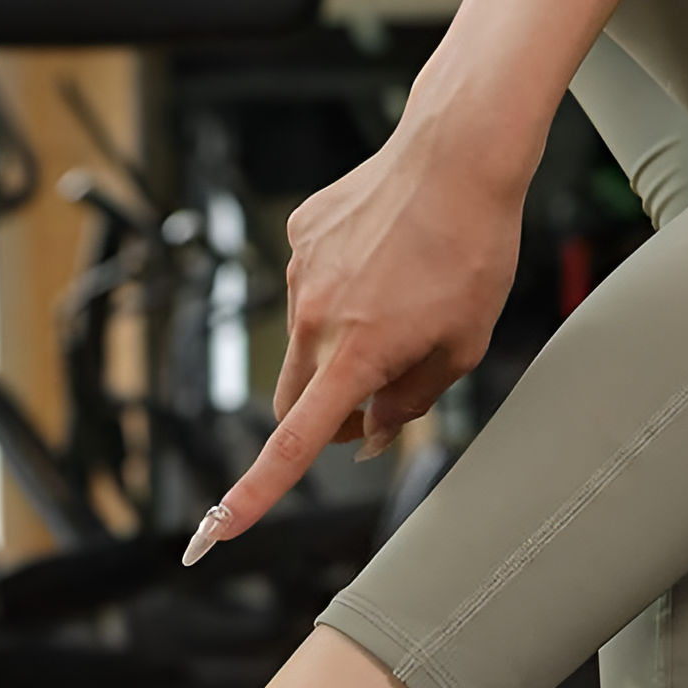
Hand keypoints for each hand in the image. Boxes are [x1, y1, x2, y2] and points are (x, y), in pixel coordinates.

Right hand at [180, 0, 687, 566]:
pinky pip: (313, 288)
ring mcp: (300, 274)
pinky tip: (386, 260)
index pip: (294, 443)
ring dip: (340, 348)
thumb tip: (367, 436)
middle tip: (379, 399)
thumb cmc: (472, 252)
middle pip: (295, 402)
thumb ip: (411, 401)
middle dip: (326, 417)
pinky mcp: (298, 237)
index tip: (215, 533)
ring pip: (305, 344)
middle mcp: (315, 318)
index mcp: (356, 355)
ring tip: (402, 301)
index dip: (254, 496)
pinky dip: (341, 292)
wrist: (457, 154)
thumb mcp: (463, 345)